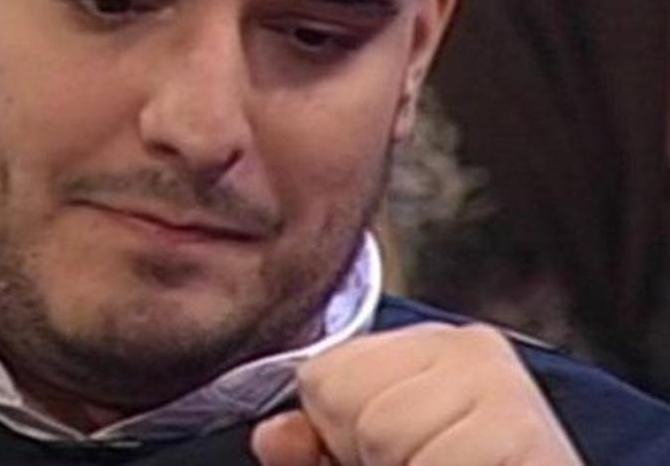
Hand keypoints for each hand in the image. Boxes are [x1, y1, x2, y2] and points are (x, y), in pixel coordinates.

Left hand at [251, 323, 581, 464]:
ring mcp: (507, 387)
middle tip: (425, 464)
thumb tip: (272, 437)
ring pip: (384, 434)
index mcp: (428, 346)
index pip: (323, 377)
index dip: (339, 434)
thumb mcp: (371, 463)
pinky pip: (437, 461)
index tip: (391, 457)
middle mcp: (470, 349)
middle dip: (371, 455)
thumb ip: (317, 447)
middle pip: (349, 404)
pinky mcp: (527, 433)